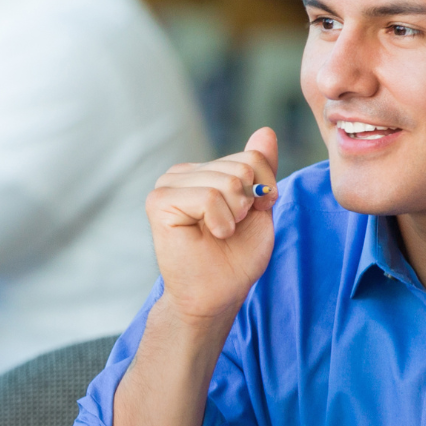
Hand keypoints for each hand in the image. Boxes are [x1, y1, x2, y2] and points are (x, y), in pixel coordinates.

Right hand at [145, 127, 279, 333]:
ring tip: (219, 233)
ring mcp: (167, 185)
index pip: (252, 156)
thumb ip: (261, 169)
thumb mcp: (258, 206)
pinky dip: (219, 222)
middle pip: (242, 166)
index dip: (264, 188)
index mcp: (203, 171)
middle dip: (248, 203)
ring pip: (227, 181)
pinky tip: (210, 235)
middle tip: (230, 228)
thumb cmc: (236, 258)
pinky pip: (208, 196)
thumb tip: (266, 131)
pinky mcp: (159, 202)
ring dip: (233, 216)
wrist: (217, 295)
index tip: (250, 215)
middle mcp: (182, 173)